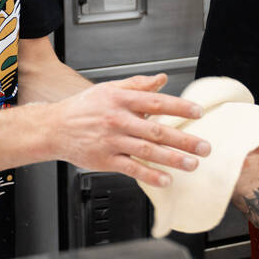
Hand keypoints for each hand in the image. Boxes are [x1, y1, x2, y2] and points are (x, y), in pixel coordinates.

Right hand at [47, 74, 210, 186]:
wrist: (54, 128)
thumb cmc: (83, 108)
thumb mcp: (110, 89)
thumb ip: (138, 85)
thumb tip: (162, 78)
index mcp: (120, 100)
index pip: (155, 102)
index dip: (178, 108)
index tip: (198, 113)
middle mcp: (117, 120)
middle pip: (156, 131)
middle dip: (184, 140)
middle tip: (204, 147)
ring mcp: (111, 141)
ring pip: (147, 151)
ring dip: (172, 159)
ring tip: (192, 164)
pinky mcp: (105, 160)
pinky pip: (131, 168)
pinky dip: (149, 175)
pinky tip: (166, 179)